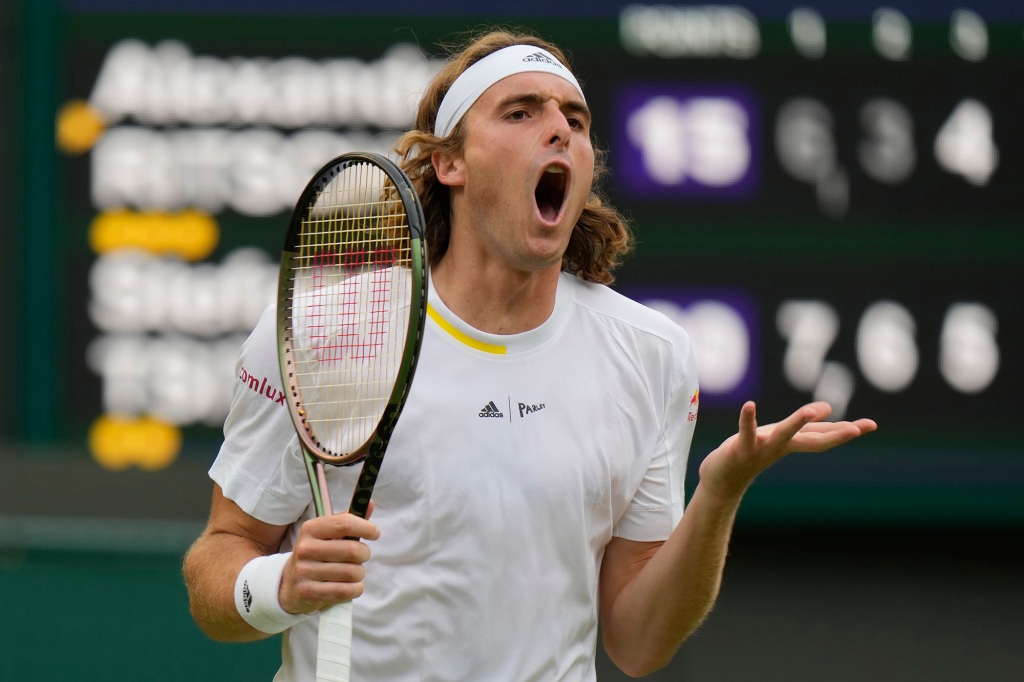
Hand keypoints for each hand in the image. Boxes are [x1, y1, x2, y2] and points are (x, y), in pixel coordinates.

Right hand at [279, 502, 379, 614]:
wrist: (289, 584)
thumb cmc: (316, 554)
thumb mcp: (327, 534)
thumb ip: (348, 520)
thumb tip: (369, 504)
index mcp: (311, 529)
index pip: (345, 524)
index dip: (366, 527)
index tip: (374, 533)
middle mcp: (306, 549)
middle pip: (353, 550)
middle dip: (365, 554)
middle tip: (362, 556)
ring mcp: (305, 571)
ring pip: (352, 572)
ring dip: (360, 573)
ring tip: (353, 572)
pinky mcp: (309, 592)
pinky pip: (346, 591)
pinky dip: (356, 588)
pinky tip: (351, 585)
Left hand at [698, 401, 876, 503]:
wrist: (722, 481)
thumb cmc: (750, 453)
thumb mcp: (778, 436)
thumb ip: (802, 426)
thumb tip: (828, 409)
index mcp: (792, 443)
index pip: (824, 435)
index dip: (847, 430)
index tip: (872, 425)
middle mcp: (781, 447)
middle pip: (812, 440)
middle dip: (835, 434)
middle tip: (858, 429)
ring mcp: (762, 449)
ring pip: (782, 435)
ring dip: (795, 424)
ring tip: (809, 411)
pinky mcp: (741, 448)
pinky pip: (745, 432)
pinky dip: (747, 419)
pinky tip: (749, 405)